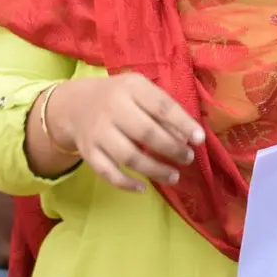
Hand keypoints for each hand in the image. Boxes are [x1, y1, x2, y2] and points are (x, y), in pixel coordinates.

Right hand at [47, 74, 203, 192]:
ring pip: (128, 156)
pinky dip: (125, 183)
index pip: (161, 106)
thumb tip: (188, 137)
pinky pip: (107, 172)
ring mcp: (98, 132)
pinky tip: (143, 188)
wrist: (76, 104)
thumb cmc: (121, 97)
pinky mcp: (88, 152)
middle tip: (188, 158)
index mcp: (131, 88)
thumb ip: (164, 110)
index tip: (199, 139)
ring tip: (175, 176)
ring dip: (154, 169)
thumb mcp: (142, 91)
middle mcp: (112, 108)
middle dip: (171, 148)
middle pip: (145, 132)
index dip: (183, 123)